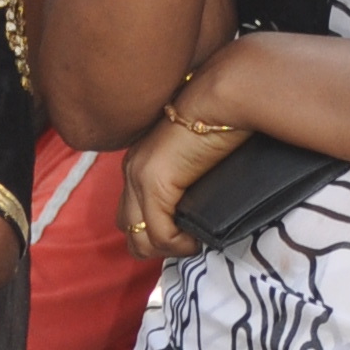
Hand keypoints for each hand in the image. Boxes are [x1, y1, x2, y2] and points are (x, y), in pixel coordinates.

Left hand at [119, 87, 248, 261]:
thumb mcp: (195, 158)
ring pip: (139, 240)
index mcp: (138, 163)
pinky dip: (181, 244)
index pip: (131, 213)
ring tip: (194, 242)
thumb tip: (198, 213)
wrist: (221, 100)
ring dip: (168, 249)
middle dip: (157, 246)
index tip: (185, 235)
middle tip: (188, 243)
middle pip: (128, 230)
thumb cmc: (220, 124)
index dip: (155, 232)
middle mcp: (131, 171)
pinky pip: (161, 234)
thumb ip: (187, 181)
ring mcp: (139, 177)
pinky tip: (199, 238)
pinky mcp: (154, 183)